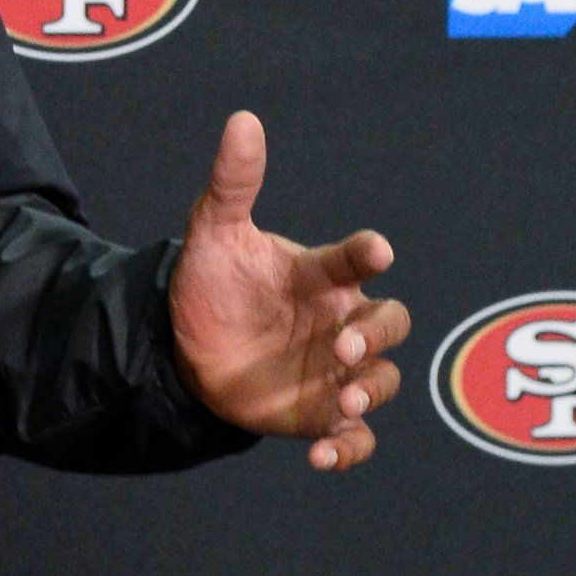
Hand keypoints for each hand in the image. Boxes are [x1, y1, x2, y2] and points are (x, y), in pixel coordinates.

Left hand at [167, 110, 408, 470]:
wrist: (183, 347)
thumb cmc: (211, 284)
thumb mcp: (212, 232)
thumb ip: (233, 182)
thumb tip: (243, 119)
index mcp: (320, 275)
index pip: (357, 258)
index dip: (368, 253)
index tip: (373, 251)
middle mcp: (340, 320)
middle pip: (391, 323)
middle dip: (378, 333)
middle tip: (344, 343)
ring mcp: (336, 370)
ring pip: (382, 381)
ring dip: (370, 391)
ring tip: (342, 401)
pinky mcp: (322, 415)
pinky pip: (356, 439)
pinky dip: (349, 450)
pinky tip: (321, 456)